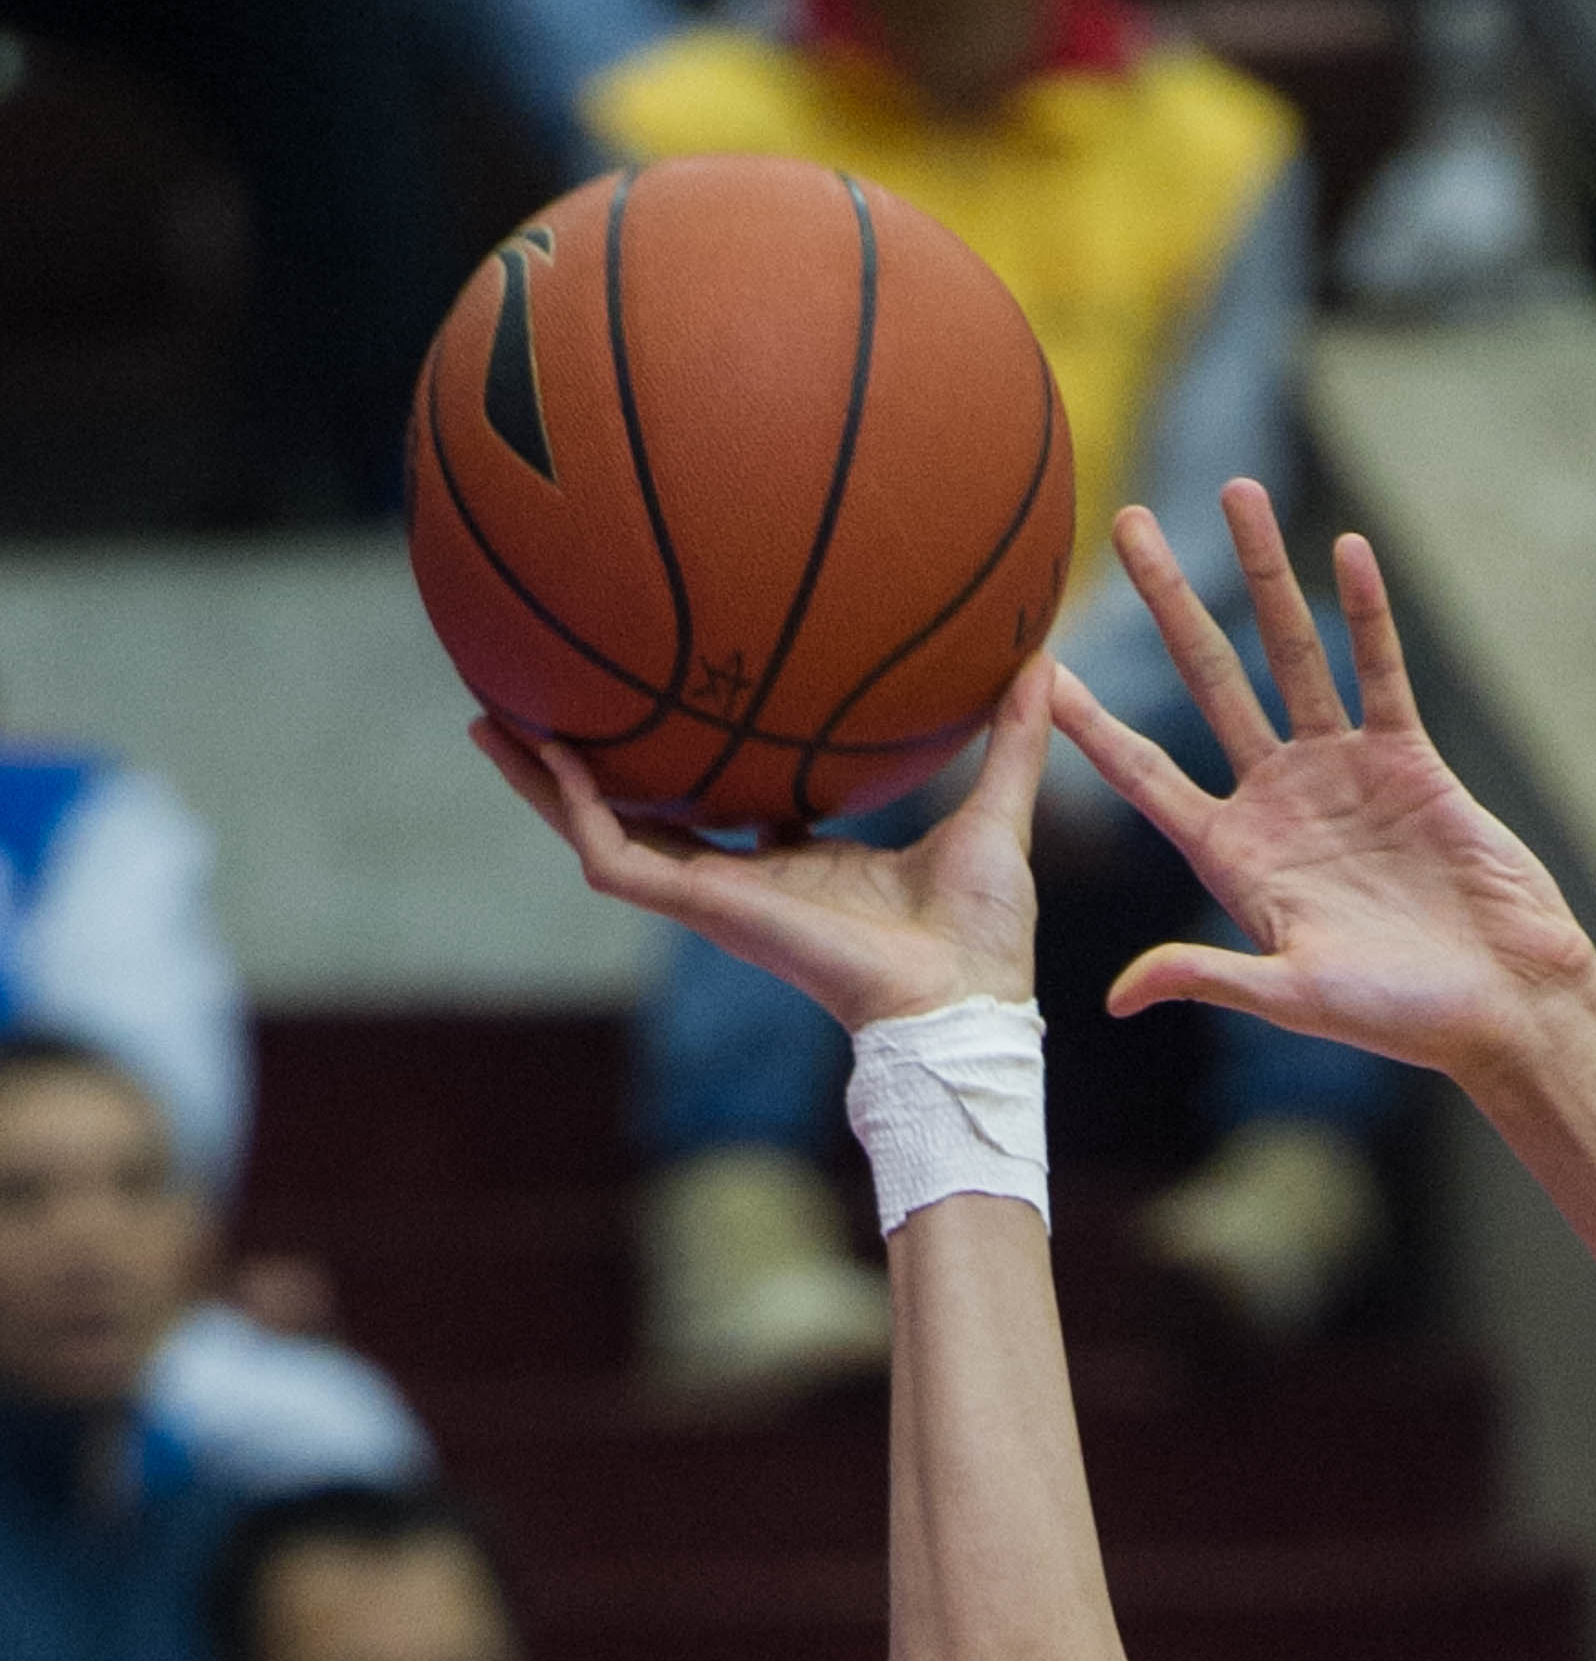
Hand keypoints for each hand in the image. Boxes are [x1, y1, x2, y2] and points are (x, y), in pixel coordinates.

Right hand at [470, 654, 1057, 1030]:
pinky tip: (542, 753)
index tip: (655, 704)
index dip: (685, 760)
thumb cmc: (983, 935)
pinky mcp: (706, 911)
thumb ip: (1011, 740)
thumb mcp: (995, 813)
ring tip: (487, 718)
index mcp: (796, 862)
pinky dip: (575, 808)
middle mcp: (743, 878)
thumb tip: (1043, 658)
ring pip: (601, 832)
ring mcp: (717, 897)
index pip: (720, 807)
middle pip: (639, 812)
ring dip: (543, 781)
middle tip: (530, 698)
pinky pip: (617, 856)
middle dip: (582, 764)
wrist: (963, 1002)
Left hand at [1047, 484, 1595, 1090]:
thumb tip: (1116, 999)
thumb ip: (1207, 977)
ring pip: (1291, 652)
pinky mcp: (1409, 761)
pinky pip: (1380, 671)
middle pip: (1208, 680)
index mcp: (1234, 859)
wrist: (1505, 1003)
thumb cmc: (1402, 1020)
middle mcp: (1278, 803)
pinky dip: (1366, 612)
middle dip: (1169, 600)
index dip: (1091, 724)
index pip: (1144, 777)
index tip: (1038, 665)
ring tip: (1235, 489)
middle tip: (1128, 521)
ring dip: (1264, 572)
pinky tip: (1344, 548)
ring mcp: (1342, 774)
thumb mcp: (1295, 997)